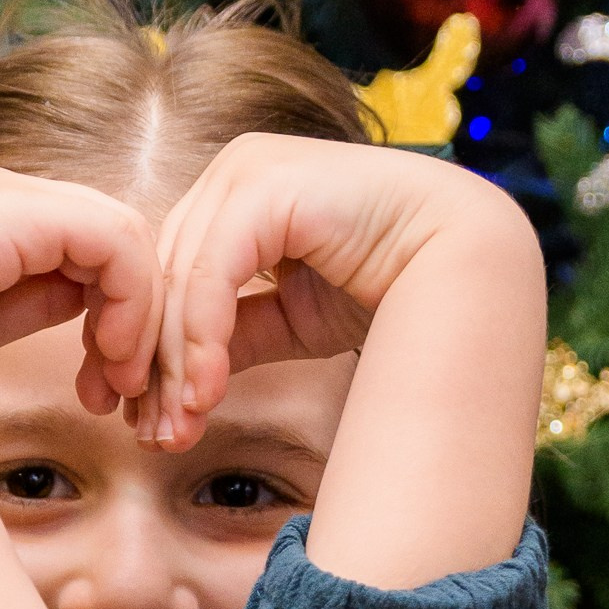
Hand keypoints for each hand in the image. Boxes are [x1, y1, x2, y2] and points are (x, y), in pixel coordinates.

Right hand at [0, 165, 166, 415]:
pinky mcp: (26, 210)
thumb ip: (30, 303)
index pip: (89, 253)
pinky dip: (130, 298)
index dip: (115, 320)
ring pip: (126, 238)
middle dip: (136, 323)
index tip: (105, 393)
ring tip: (121, 379)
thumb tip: (87, 313)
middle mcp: (8, 197)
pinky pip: (115, 242)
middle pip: (115, 244)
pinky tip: (108, 352)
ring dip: (138, 317)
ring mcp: (16, 196)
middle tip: (128, 392)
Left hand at [144, 135, 513, 448]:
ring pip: (181, 281)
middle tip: (151, 436)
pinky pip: (211, 275)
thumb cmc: (388, 283)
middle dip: (154, 368)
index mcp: (234, 197)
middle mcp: (233, 174)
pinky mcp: (263, 185)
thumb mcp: (291, 319)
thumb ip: (236, 337)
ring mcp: (246, 172)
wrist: (461, 263)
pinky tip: (205, 394)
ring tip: (176, 429)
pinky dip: (202, 340)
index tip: (146, 421)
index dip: (154, 353)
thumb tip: (181, 386)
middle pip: (166, 282)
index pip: (170, 279)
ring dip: (175, 365)